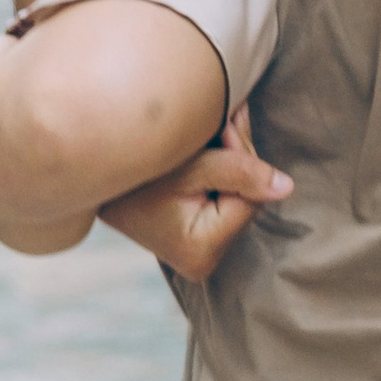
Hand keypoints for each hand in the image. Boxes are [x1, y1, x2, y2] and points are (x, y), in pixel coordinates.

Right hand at [101, 106, 292, 284]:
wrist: (93, 174)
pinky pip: (223, 197)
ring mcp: (198, 252)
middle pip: (246, 196)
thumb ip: (242, 172)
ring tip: (207, 132)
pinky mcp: (195, 237)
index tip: (222, 127)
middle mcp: (202, 262)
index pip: (250, 197)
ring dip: (229, 158)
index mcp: (201, 251)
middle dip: (238, 155)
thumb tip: (287, 187)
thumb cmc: (139, 171)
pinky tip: (205, 149)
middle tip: (221, 119)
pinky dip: (219, 170)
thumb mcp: (192, 166)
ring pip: (237, 193)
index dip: (242, 158)